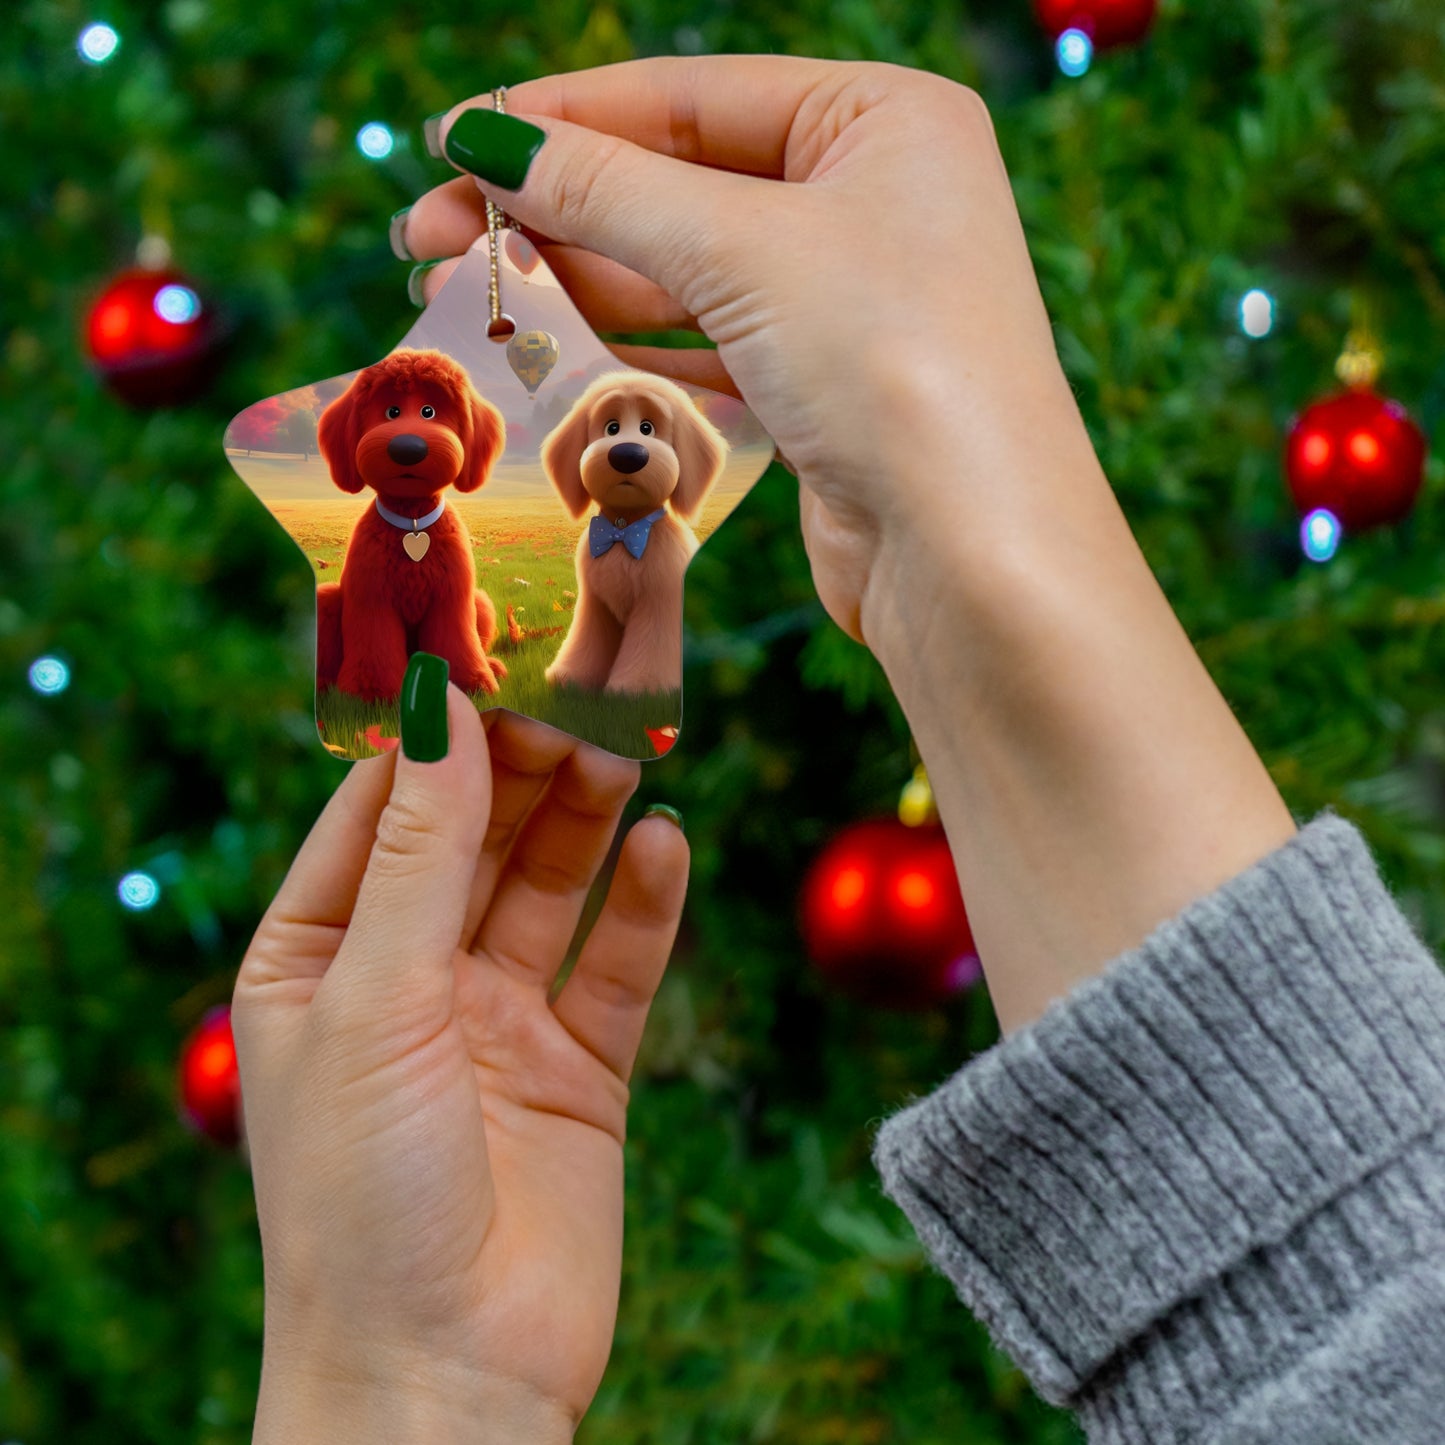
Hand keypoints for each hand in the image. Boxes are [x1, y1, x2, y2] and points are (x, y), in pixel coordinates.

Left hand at [233, 692, 687, 1441]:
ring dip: (588, 817)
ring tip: (628, 744)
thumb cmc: (362, 1198)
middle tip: (584, 684)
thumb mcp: (375, 1000)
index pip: (378, 811)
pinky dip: (644, 905)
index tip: (492, 648)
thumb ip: (419, 853)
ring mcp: (498, 1022)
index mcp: (319, 958)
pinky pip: (617, 964)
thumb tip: (440, 709)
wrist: (446, 1380)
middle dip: (526, 764)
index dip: (434, 732)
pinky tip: (667, 846)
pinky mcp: (579, 1068)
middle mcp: (408, 979)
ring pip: (551, 886)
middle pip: (477, 838)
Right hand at [399, 56, 1095, 644]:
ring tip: (468, 286)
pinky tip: (549, 340)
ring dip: (577, 277)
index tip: (452, 140)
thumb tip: (486, 139)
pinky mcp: (821, 384)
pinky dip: (628, 341)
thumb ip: (608, 188)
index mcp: (882, 118)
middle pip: (677, 181)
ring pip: (683, 268)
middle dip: (553, 206)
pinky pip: (705, 341)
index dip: (562, 117)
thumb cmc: (892, 364)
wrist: (971, 553)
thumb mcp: (742, 248)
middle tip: (428, 232)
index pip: (689, 96)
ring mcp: (847, 296)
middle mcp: (871, 197)